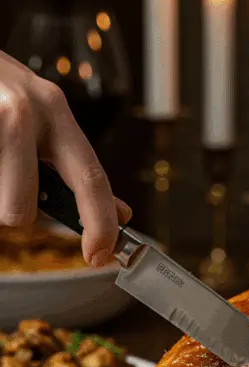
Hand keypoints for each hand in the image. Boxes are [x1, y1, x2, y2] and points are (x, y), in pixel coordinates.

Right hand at [0, 50, 130, 264]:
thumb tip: (120, 213)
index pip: (91, 178)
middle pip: (22, 206)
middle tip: (8, 191)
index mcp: (55, 112)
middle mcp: (25, 112)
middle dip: (14, 214)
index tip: (99, 254)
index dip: (100, 224)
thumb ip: (74, 164)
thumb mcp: (43, 115)